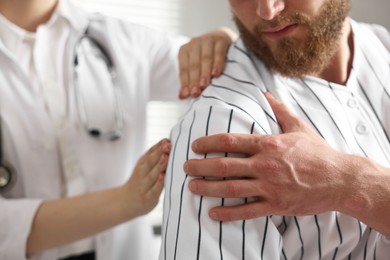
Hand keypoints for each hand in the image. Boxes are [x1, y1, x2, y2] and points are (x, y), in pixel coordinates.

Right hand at [123, 138, 170, 217]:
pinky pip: (154, 190)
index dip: (158, 147)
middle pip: (150, 162)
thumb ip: (154, 156)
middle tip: (167, 145)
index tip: (167, 140)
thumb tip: (167, 141)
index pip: (150, 154)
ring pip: (152, 175)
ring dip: (159, 166)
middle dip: (159, 153)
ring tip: (166, 157)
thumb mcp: (144, 167)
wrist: (125, 202)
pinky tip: (163, 177)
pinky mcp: (148, 198)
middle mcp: (141, 174)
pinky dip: (158, 184)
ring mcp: (144, 186)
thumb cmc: (140, 182)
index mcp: (142, 165)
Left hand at [178, 27, 236, 98]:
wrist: (222, 38)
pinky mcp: (221, 39)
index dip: (185, 82)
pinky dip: (217, 63)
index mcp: (185, 50)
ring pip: (205, 58)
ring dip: (204, 73)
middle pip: (194, 64)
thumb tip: (182, 97)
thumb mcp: (197, 67)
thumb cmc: (208, 58)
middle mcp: (194, 43)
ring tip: (204, 85)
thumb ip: (190, 81)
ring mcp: (208, 39)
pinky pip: (218, 52)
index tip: (187, 95)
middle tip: (195, 93)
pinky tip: (216, 73)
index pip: (184, 69)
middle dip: (194, 80)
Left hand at [184, 93, 349, 220]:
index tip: (194, 145)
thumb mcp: (299, 126)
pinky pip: (247, 211)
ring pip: (230, 188)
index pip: (230, 140)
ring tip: (191, 187)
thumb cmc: (318, 152)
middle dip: (200, 166)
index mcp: (268, 144)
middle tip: (185, 167)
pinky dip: (228, 213)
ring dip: (207, 188)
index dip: (208, 142)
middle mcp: (265, 164)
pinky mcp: (276, 205)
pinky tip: (213, 213)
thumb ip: (279, 109)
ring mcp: (270, 186)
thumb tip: (265, 93)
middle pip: (224, 165)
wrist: (340, 179)